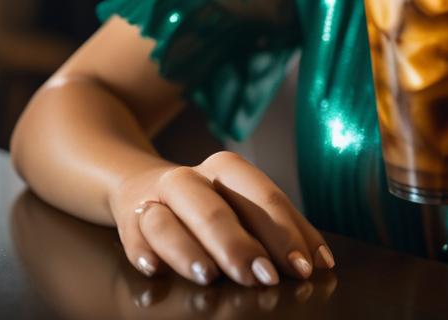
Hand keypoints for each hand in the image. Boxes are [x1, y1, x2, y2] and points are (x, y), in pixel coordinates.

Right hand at [10, 189, 337, 318]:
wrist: (142, 185)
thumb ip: (275, 230)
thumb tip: (319, 261)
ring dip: (189, 249)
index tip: (305, 267)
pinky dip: (143, 250)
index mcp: (226, 168)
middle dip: (242, 245)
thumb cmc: (209, 202)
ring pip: (169, 219)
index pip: (261, 196)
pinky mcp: (129, 220)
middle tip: (266, 279)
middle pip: (216, 208)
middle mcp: (191, 178)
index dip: (285, 232)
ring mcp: (156, 198)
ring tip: (210, 276)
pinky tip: (154, 268)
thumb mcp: (241, 205)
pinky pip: (132, 234)